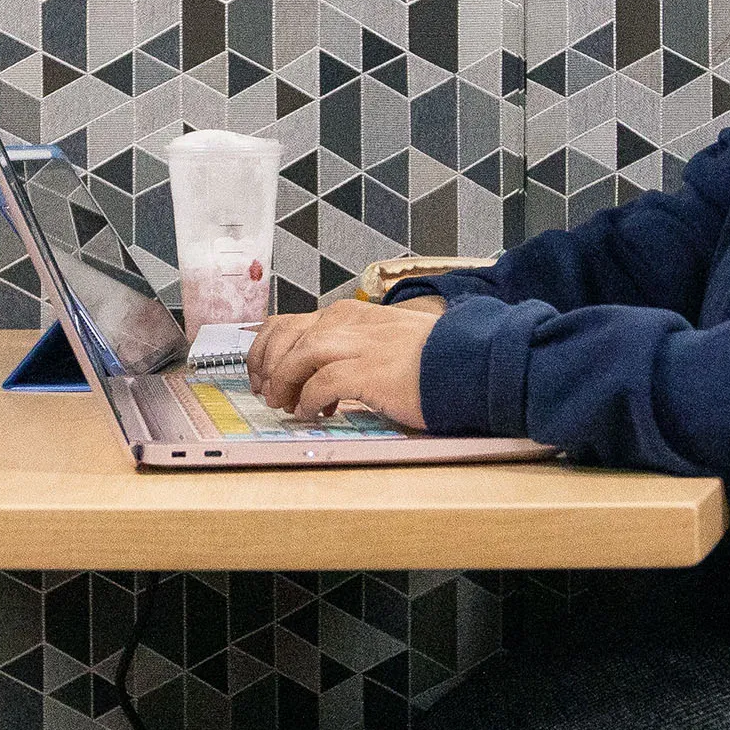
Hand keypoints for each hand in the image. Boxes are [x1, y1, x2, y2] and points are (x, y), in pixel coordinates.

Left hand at [247, 297, 443, 429]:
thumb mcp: (384, 341)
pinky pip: (322, 384)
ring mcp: (359, 345)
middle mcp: (349, 323)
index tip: (262, 374)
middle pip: (286, 337)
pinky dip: (310, 401)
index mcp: (351, 315)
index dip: (266, 349)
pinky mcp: (369, 371)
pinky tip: (312, 414)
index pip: (288, 323)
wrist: (468, 364)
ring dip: (284, 383)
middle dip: (268, 367)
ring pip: (299, 356)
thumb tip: (320, 373)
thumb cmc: (430, 360)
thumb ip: (353, 347)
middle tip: (267, 394)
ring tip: (284, 405)